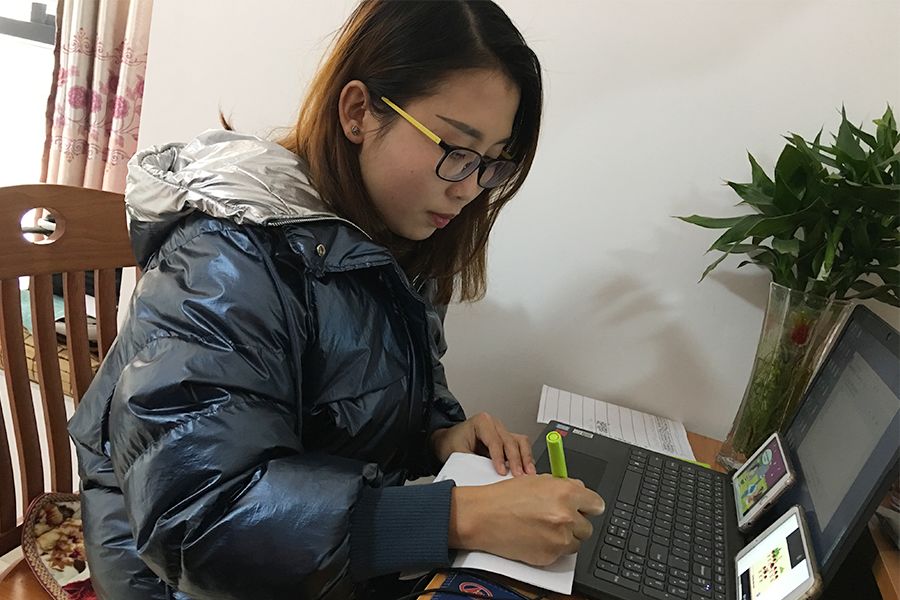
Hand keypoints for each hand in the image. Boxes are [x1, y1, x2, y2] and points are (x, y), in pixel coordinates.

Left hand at [431, 412, 535, 475]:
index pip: (494, 440)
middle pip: (510, 441)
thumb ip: (472, 462)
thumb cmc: (452, 443)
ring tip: (528, 473)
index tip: (501, 472)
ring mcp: (503, 431)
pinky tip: (527, 470)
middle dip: (515, 460)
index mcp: (481, 422)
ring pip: (520, 442)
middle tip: (518, 475)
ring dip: (525, 458)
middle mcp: (495, 424)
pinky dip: (525, 458)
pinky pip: (521, 446)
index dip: (499, 457)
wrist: (449, 440)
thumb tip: (484, 476)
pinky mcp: (507, 440)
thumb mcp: (457, 452)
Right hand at [449, 474, 605, 565]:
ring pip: (576, 542)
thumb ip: (563, 486)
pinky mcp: (549, 556)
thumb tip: (579, 491)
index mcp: (566, 492)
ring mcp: (559, 538)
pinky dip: (551, 548)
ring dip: (564, 537)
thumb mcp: (537, 480)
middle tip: (556, 518)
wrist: (483, 516)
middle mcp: (566, 516)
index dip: (589, 506)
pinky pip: (560, 554)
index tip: (585, 509)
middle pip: (588, 527)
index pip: (597, 504)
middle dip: (575, 523)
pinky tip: (535, 537)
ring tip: (542, 528)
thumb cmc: (505, 497)